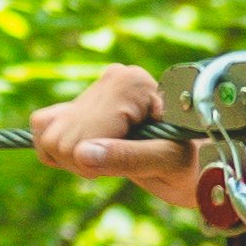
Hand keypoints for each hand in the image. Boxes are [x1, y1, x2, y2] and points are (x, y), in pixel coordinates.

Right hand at [34, 62, 212, 208]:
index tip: (131, 163)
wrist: (203, 166)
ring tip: (116, 158)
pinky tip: (95, 152)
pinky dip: (60, 149)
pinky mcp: (83, 105)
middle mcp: (111, 79)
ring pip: (46, 132)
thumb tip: (82, 154)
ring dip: (73, 157)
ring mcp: (96, 91)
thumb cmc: (197, 164)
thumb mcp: (168, 164)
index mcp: (131, 84)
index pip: (77, 136)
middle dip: (84, 161)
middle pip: (56, 136)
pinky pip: (42, 126)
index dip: (92, 162)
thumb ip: (127, 158)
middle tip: (129, 162)